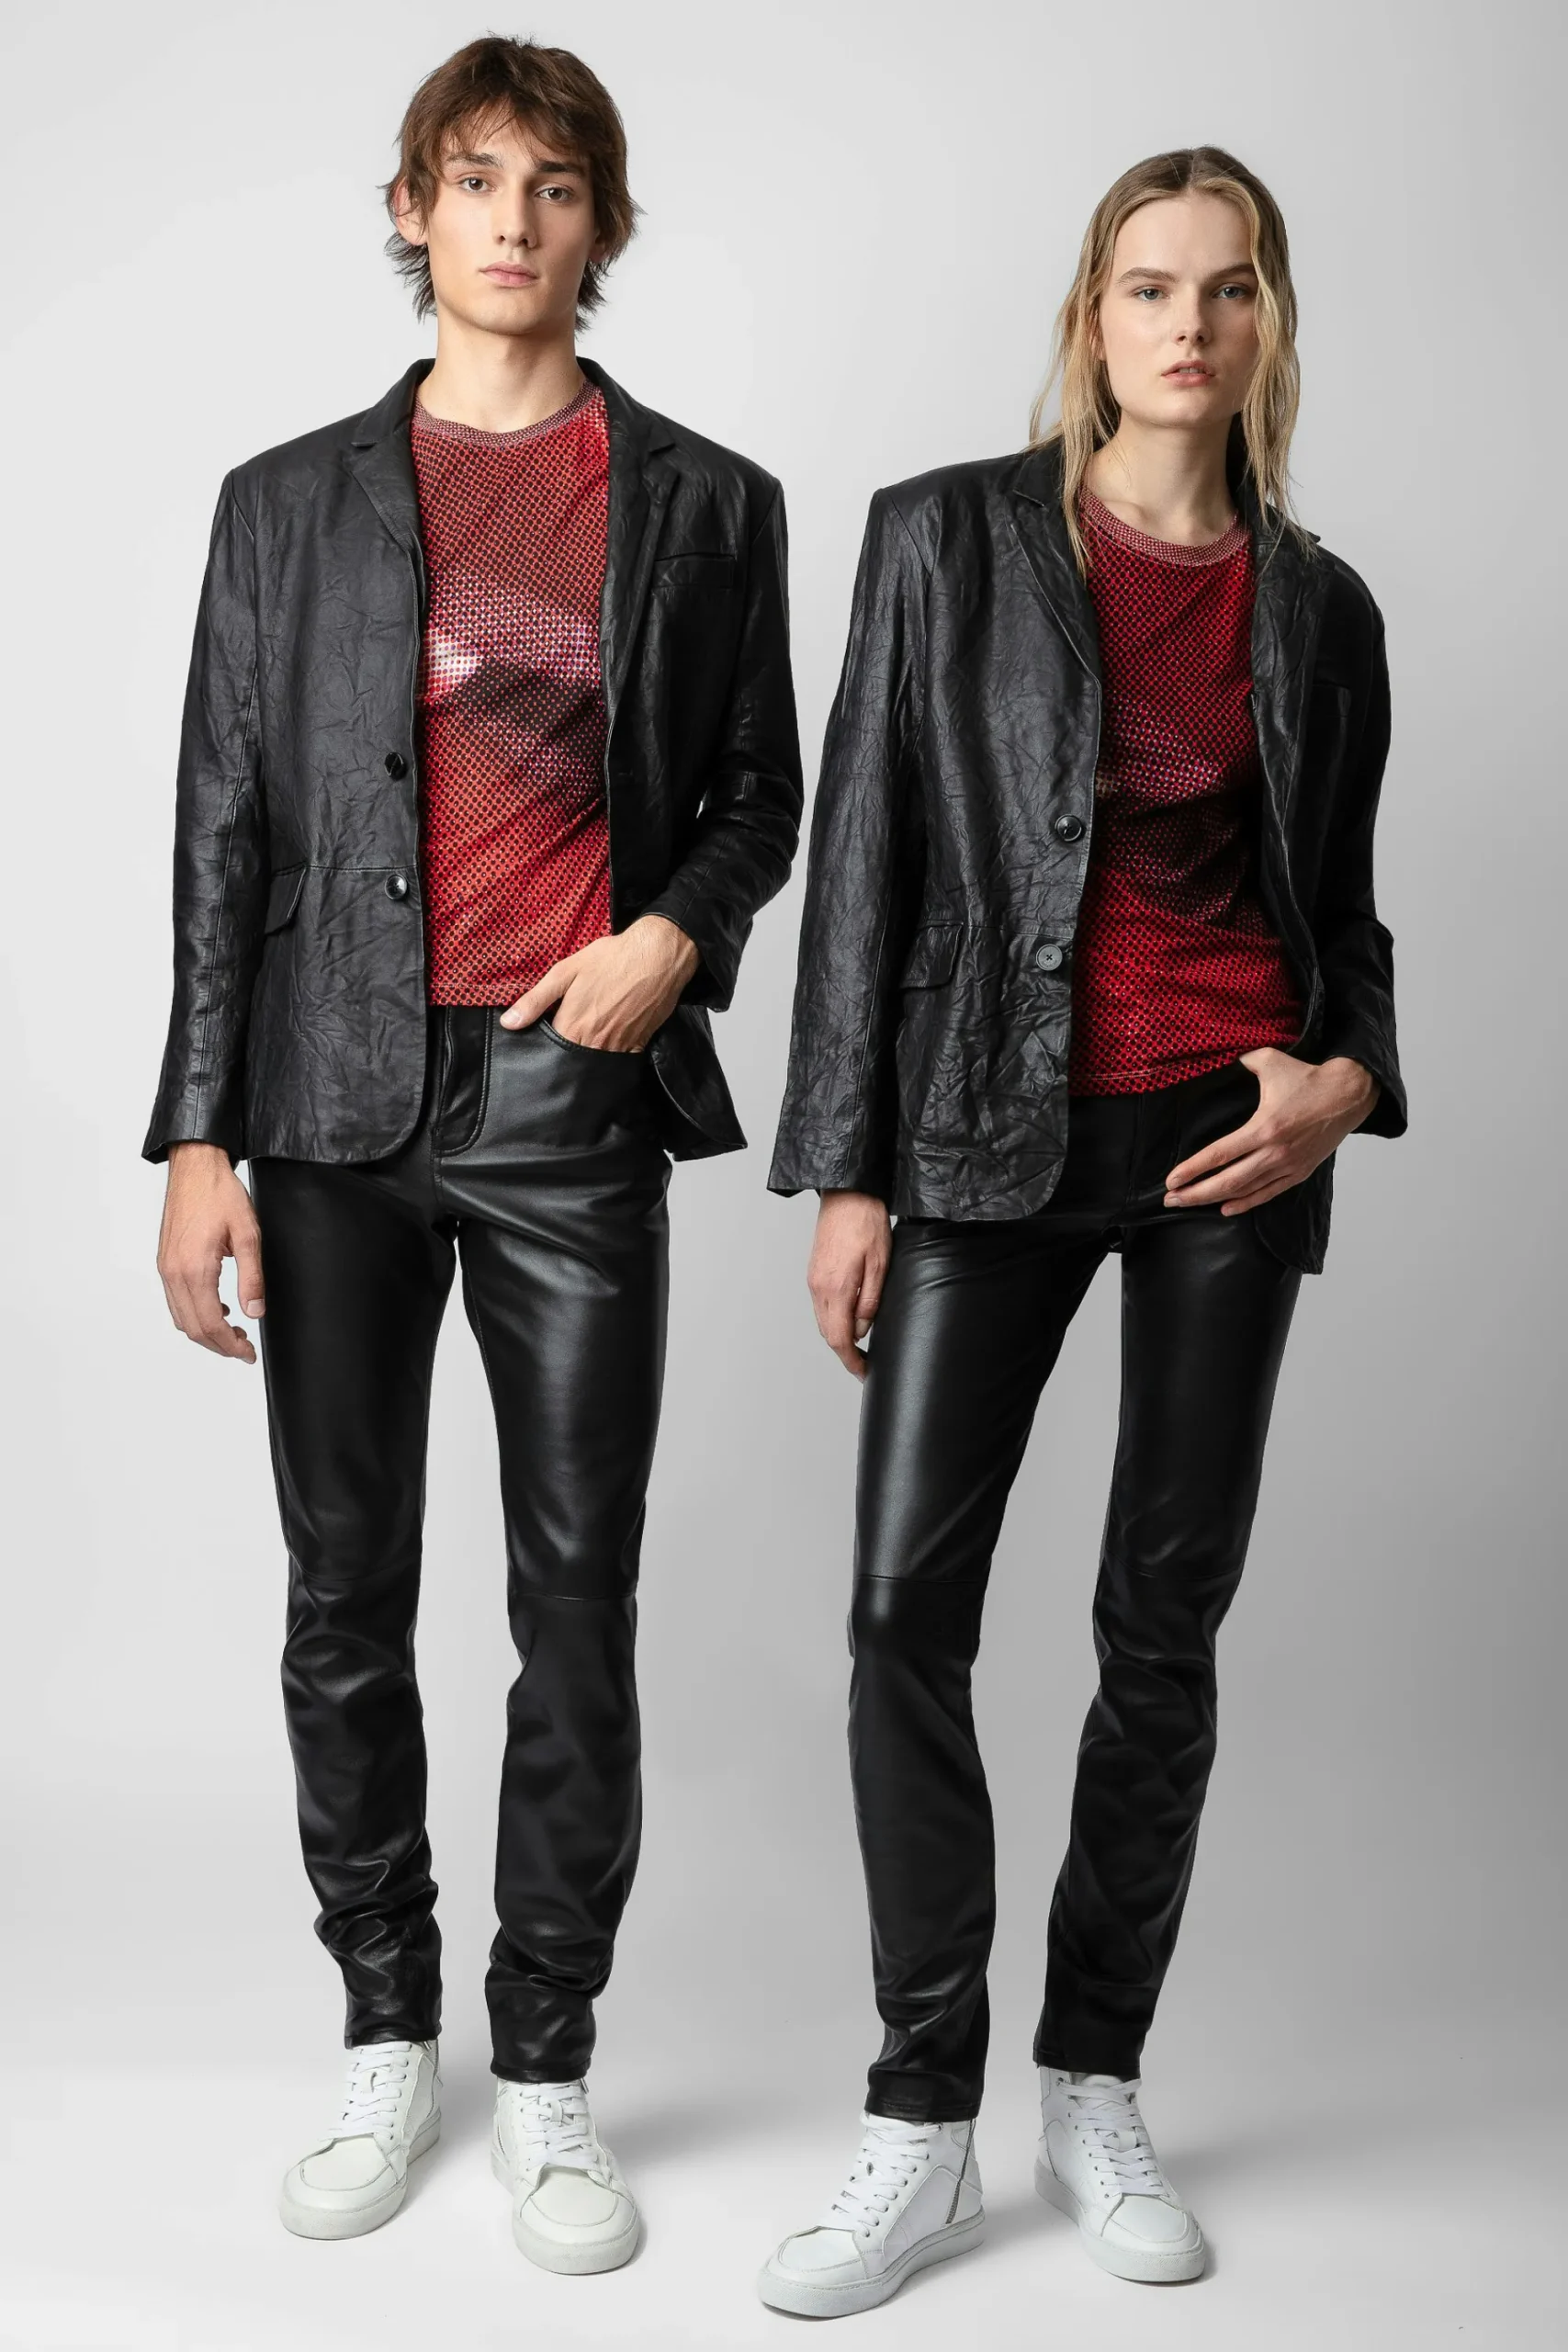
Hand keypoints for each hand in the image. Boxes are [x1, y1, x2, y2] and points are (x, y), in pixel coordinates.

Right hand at [158, 1142, 264, 1361]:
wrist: (195, 1166)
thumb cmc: (220, 1194)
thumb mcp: (248, 1234)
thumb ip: (252, 1277)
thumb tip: (255, 1312)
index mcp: (194, 1269)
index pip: (210, 1324)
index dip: (231, 1345)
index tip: (248, 1354)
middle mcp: (173, 1272)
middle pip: (193, 1328)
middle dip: (219, 1345)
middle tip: (244, 1349)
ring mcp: (165, 1267)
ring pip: (181, 1317)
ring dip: (206, 1332)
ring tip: (234, 1332)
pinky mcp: (164, 1261)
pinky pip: (176, 1300)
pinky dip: (195, 1314)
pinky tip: (218, 1308)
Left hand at [498, 916, 698, 1049]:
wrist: (658, 956)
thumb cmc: (610, 960)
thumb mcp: (565, 972)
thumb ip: (535, 1000)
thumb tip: (508, 1023)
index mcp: (573, 1027)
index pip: (549, 1051)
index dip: (543, 1047)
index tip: (542, 1039)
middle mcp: (595, 1043)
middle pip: (571, 1061)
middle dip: (565, 1053)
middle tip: (567, 1034)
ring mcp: (619, 1046)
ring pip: (595, 1063)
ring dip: (587, 1054)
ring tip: (588, 1035)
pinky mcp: (639, 1044)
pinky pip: (620, 1060)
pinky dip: (611, 1054)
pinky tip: (609, 1038)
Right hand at [808, 1191, 891, 1377]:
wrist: (847, 1193)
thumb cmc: (866, 1223)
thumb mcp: (880, 1264)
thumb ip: (870, 1301)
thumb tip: (862, 1329)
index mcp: (836, 1288)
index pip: (839, 1338)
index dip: (851, 1361)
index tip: (863, 1372)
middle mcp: (819, 1287)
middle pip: (828, 1333)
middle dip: (845, 1352)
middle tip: (865, 1363)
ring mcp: (814, 1279)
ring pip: (823, 1321)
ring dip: (839, 1336)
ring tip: (860, 1344)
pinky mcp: (814, 1272)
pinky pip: (821, 1306)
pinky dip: (833, 1319)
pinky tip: (849, 1318)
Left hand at [1164, 1049, 1381, 1214]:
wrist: (1348, 1095)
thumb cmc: (1307, 1078)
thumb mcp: (1270, 1061)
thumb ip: (1240, 1060)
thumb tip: (1217, 1056)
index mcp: (1264, 1128)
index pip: (1219, 1154)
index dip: (1193, 1169)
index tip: (1171, 1179)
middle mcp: (1275, 1152)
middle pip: (1227, 1181)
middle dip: (1195, 1193)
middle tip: (1170, 1199)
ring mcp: (1288, 1166)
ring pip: (1245, 1191)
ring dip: (1213, 1200)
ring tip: (1188, 1203)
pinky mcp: (1300, 1172)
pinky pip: (1268, 1193)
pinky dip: (1246, 1203)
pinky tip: (1225, 1208)